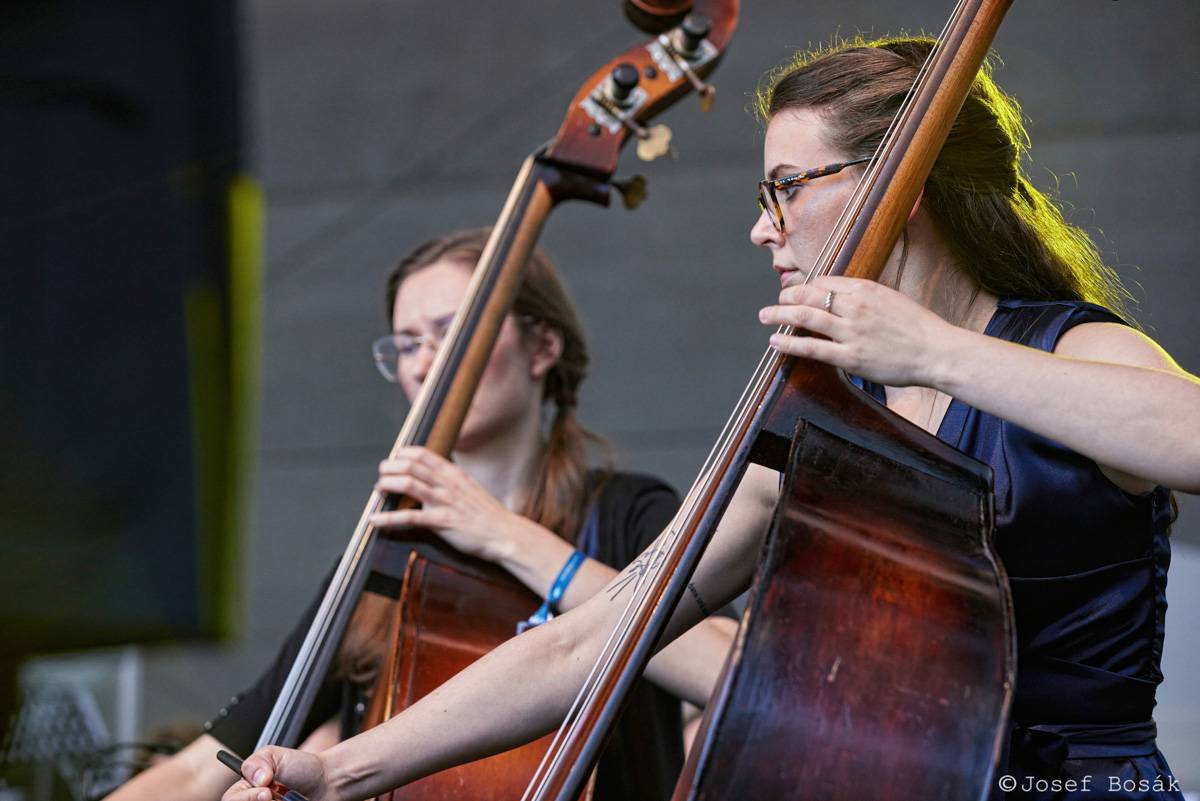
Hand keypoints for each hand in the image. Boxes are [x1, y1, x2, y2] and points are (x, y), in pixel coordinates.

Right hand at [222, 747, 328, 800]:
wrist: (328, 781)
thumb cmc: (302, 767)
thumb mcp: (276, 754)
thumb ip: (257, 761)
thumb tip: (256, 778)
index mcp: (246, 791)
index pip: (230, 800)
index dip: (246, 798)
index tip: (265, 790)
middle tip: (274, 796)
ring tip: (289, 799)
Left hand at [369, 446, 530, 562]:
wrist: (505, 534)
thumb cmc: (488, 515)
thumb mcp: (470, 489)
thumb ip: (451, 482)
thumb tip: (433, 480)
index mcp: (454, 474)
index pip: (423, 454)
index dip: (403, 454)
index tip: (394, 459)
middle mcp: (448, 484)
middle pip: (411, 465)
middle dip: (390, 467)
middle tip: (382, 475)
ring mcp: (444, 502)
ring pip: (408, 484)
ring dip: (387, 485)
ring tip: (378, 489)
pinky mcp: (442, 522)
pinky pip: (410, 517)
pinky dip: (388, 518)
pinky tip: (375, 520)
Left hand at [758, 276, 958, 387]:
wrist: (937, 351)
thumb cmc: (917, 327)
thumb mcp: (890, 299)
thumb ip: (863, 297)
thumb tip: (840, 298)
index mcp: (865, 288)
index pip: (823, 282)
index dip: (806, 288)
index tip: (798, 294)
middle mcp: (855, 306)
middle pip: (808, 295)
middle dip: (786, 297)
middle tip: (776, 301)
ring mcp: (851, 331)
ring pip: (805, 317)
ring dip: (780, 315)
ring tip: (765, 316)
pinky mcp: (850, 357)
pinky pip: (812, 347)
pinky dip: (790, 343)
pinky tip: (776, 341)